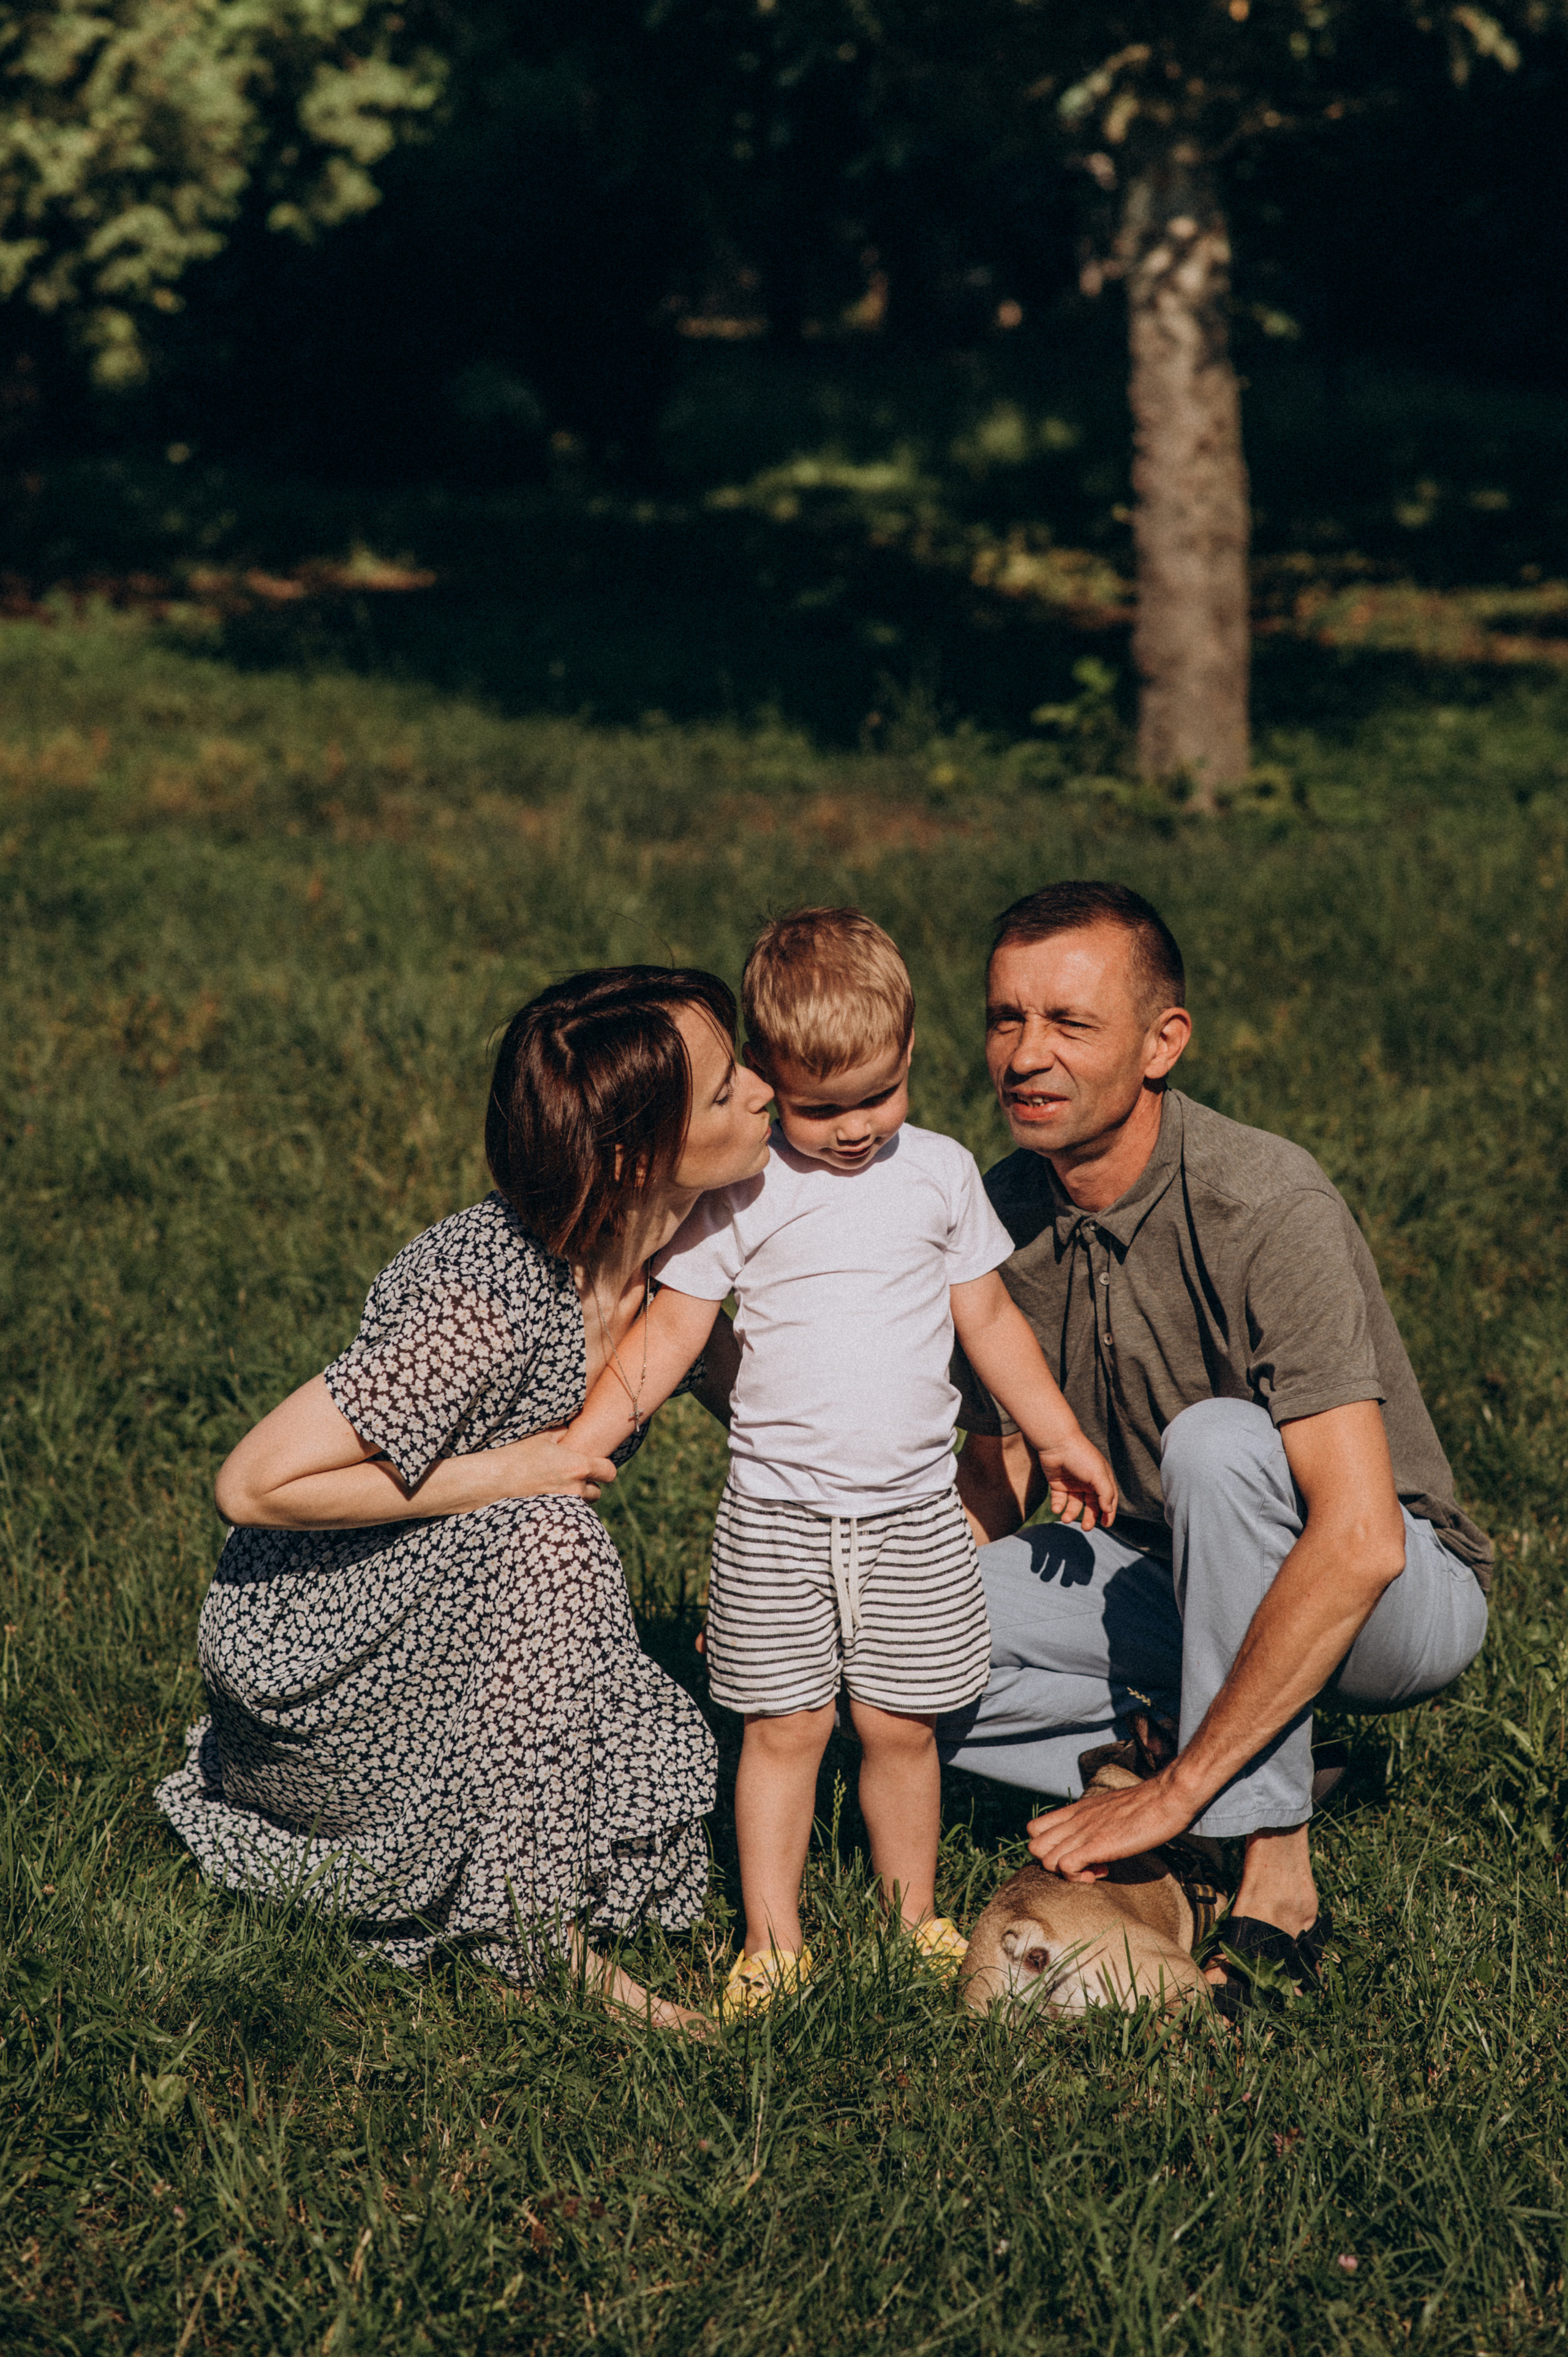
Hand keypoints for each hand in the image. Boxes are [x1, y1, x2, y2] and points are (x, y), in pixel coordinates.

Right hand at [488, 1431, 617, 1502]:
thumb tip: (573, 1428)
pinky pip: (566, 1513)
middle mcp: (575, 1488)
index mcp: (578, 1466)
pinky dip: (562, 1506)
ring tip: (559, 1486)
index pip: (609, 1472)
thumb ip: (564, 1433)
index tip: (596, 1465)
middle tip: (575, 1477)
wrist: (494, 1480)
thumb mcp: (543, 1437)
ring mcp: (564, 1505)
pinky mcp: (552, 1515)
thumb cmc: (518, 1454)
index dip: (605, 1468)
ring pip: (582, 1504)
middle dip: (590, 1485)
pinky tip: (548, 1496)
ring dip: (576, 1497)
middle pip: (598, 1492)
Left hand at [1027, 1768, 1194, 1880]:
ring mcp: (1083, 1831)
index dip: (1049, 1847)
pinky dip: (1077, 1877)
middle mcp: (1074, 1819)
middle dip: (1053, 1863)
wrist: (1167, 1798)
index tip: (1074, 1853)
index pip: (1035, 1829)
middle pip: (1034, 1846)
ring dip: (1065, 1873)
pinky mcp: (1096, 1844)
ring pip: (1045, 1859)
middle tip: (1081, 1864)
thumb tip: (1095, 1839)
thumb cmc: (1147, 1805)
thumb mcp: (1110, 1809)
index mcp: (1076, 1810)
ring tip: (1094, 1870)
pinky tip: (1101, 1872)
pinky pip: (1065, 1867)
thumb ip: (1096, 1821)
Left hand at [1034, 1430, 1117, 1531]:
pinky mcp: (1058, 1485)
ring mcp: (1072, 1484)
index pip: (1108, 1500)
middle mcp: (1088, 1483)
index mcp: (1101, 1479)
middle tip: (1086, 1528)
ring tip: (1066, 1519)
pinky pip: (1059, 1501)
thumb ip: (1105, 1492)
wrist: (1056, 1442)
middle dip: (1089, 1518)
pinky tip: (1057, 1509)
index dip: (1108, 1513)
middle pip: (1091, 1506)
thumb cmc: (1081, 1456)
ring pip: (1074, 1506)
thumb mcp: (1098, 1473)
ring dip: (1071, 1514)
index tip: (1106, 1525)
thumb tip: (1108, 1510)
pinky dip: (1058, 1507)